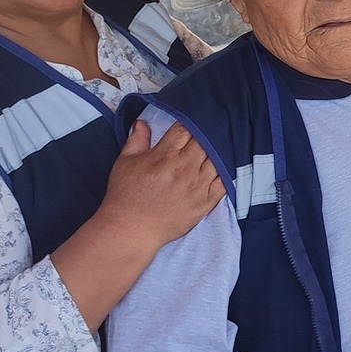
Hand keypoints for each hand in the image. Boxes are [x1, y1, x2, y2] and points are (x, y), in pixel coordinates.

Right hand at [98, 122, 224, 249]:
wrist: (131, 228)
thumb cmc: (126, 195)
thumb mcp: (125, 162)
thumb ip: (136, 139)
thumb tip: (142, 122)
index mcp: (165, 155)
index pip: (185, 130)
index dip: (188, 124)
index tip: (188, 126)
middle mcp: (184, 168)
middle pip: (204, 142)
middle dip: (204, 136)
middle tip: (203, 135)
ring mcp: (197, 185)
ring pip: (217, 159)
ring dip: (216, 152)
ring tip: (213, 150)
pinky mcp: (205, 202)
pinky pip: (224, 183)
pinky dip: (225, 173)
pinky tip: (222, 168)